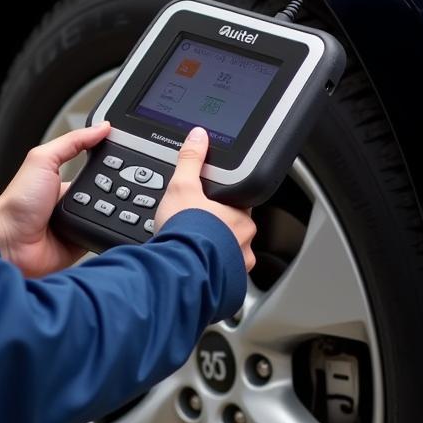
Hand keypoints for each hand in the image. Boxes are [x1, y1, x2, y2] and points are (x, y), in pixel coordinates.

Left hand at [0, 122, 110, 276]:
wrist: (11, 241)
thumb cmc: (18, 203)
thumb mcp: (43, 159)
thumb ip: (72, 142)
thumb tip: (100, 128)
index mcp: (64, 181)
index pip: (96, 170)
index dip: (109, 164)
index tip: (126, 158)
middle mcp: (73, 203)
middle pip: (107, 192)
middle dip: (115, 190)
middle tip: (120, 186)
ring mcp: (78, 223)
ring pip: (109, 214)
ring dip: (112, 211)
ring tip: (111, 205)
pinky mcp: (82, 242)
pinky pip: (103, 234)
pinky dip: (107, 230)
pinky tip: (107, 224)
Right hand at [155, 127, 255, 271]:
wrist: (177, 270)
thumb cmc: (185, 232)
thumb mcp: (182, 186)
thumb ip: (191, 160)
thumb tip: (199, 137)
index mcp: (241, 217)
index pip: (240, 203)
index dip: (224, 202)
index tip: (212, 204)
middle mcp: (245, 242)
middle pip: (235, 229)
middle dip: (219, 228)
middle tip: (198, 226)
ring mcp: (237, 266)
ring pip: (230, 253)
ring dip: (216, 251)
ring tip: (194, 248)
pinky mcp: (226, 285)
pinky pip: (222, 275)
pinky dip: (211, 271)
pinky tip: (196, 266)